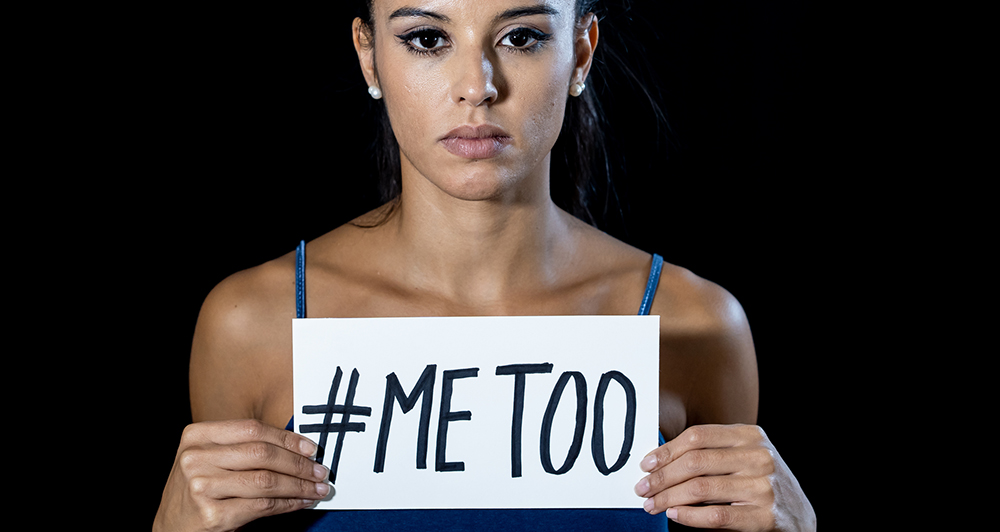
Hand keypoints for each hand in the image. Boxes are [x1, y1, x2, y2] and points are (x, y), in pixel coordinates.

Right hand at [153, 419, 330, 531]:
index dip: (287, 438)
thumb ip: (242, 448)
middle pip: (262, 454)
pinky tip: (301, 502)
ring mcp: (201, 487)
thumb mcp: (210, 459)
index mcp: (196, 436)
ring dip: (299, 485)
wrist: (169, 527)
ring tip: (317, 488)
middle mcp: (195, 458)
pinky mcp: (211, 515)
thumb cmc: (198, 489)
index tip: (311, 448)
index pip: (252, 429)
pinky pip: (262, 506)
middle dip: (298, 463)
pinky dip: (288, 504)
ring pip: (266, 480)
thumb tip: (297, 448)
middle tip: (320, 471)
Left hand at [633, 424, 814, 530]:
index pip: (698, 436)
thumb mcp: (743, 457)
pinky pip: (716, 515)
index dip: (666, 450)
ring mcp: (763, 486)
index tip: (646, 464)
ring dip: (668, 498)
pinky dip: (689, 516)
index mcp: (750, 435)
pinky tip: (675, 515)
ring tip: (653, 504)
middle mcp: (758, 456)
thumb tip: (659, 460)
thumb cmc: (761, 484)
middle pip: (695, 461)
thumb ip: (711, 453)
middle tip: (643, 488)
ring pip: (701, 487)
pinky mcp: (765, 516)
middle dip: (662, 476)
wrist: (801, 517)